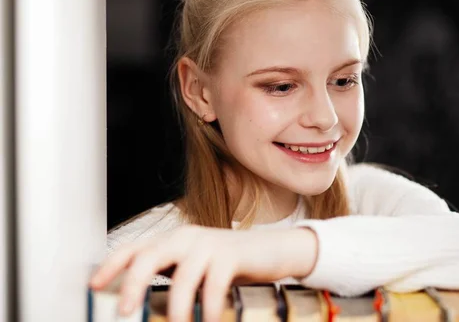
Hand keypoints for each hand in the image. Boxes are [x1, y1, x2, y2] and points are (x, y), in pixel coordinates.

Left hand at [89, 225, 317, 321]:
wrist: (271, 249)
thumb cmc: (228, 263)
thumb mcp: (194, 267)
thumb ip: (171, 276)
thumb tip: (140, 304)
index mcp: (172, 240)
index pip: (134, 248)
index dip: (111, 265)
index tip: (94, 286)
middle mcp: (186, 237)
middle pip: (149, 255)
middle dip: (133, 285)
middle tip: (126, 312)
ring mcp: (209, 244)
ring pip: (183, 276)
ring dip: (177, 308)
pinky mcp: (232, 254)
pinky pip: (214, 284)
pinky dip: (208, 307)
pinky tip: (208, 321)